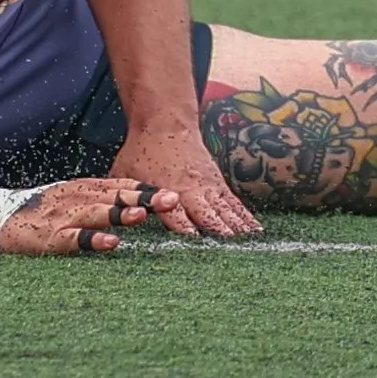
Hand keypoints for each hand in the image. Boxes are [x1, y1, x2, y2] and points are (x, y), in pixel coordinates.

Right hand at [0, 177, 179, 255]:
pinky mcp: (51, 237)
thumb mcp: (77, 196)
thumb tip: (140, 201)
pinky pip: (75, 239)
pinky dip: (93, 240)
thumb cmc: (45, 208)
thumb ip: (104, 197)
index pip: (123, 185)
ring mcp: (66, 216)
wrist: (0, 217)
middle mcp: (80, 198)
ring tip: (143, 215)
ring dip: (121, 214)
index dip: (148, 189)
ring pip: (98, 213)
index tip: (175, 191)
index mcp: (88, 187)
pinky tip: (111, 242)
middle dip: (145, 198)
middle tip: (173, 199)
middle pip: (116, 196)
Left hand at [111, 127, 260, 237]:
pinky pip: (233, 201)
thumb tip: (122, 225)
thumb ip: (127, 201)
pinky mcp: (216, 181)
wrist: (165, 122)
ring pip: (225, 209)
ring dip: (237, 228)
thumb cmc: (140, 152)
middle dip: (219, 235)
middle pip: (208, 215)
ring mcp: (207, 185)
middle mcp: (191, 189)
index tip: (197, 250)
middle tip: (231, 255)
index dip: (187, 233)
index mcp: (166, 191)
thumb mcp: (124, 177)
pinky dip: (244, 215)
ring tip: (250, 246)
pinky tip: (254, 229)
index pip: (177, 217)